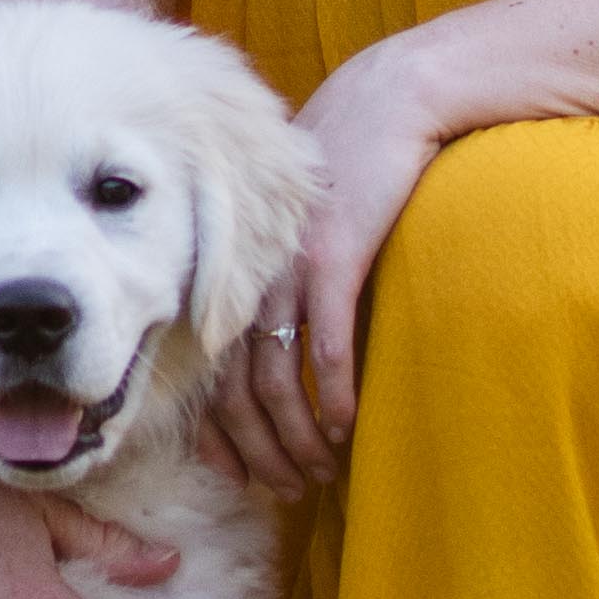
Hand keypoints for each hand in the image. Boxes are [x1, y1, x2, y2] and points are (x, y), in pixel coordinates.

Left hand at [201, 41, 449, 485]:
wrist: (382, 108)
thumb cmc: (348, 177)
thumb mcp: (302, 239)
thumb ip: (288, 291)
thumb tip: (293, 359)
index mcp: (239, 282)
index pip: (215, 378)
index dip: (225, 436)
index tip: (242, 475)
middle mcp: (251, 283)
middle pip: (239, 393)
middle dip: (261, 451)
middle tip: (284, 490)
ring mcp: (288, 275)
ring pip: (280, 382)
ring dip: (297, 437)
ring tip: (319, 471)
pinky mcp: (332, 262)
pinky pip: (327, 347)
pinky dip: (334, 396)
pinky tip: (345, 428)